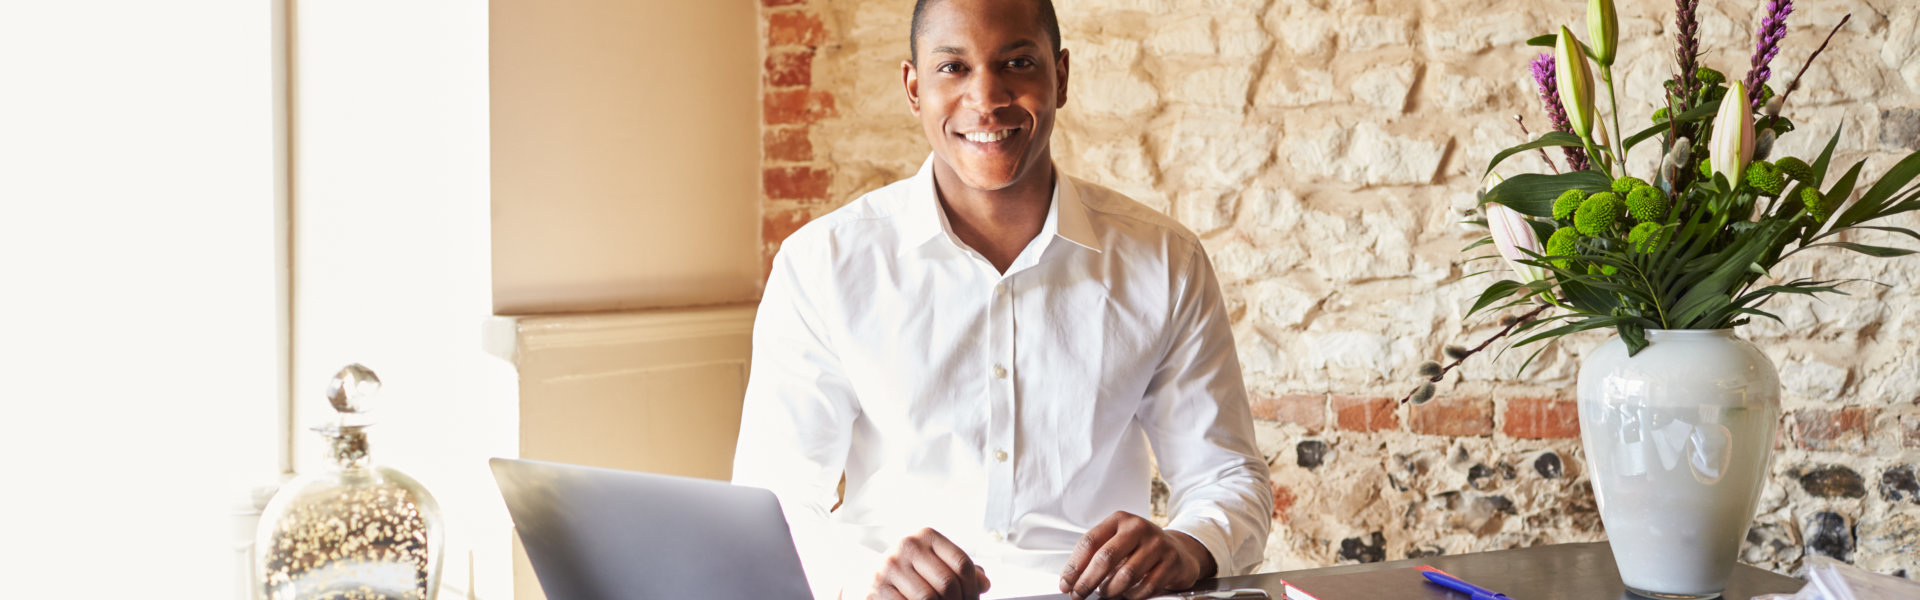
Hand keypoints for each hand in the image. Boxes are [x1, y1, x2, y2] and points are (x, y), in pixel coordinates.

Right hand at [861, 528, 991, 599]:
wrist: (871, 577)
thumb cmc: (912, 571)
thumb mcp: (936, 563)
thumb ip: (961, 570)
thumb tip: (985, 583)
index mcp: (926, 535)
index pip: (962, 563)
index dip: (973, 588)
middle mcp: (906, 545)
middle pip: (948, 583)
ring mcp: (889, 567)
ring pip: (929, 598)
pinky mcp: (877, 589)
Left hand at [1060, 511, 1214, 599]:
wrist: (1179, 551)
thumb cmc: (1140, 548)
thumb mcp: (1117, 542)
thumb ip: (1095, 556)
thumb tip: (1071, 580)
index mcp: (1119, 520)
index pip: (1090, 542)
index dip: (1074, 566)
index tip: (1065, 583)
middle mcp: (1138, 527)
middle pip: (1105, 558)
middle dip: (1087, 581)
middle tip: (1079, 595)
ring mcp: (1157, 544)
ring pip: (1126, 575)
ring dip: (1111, 590)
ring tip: (1106, 593)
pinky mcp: (1171, 561)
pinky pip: (1146, 586)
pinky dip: (1132, 595)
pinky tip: (1127, 594)